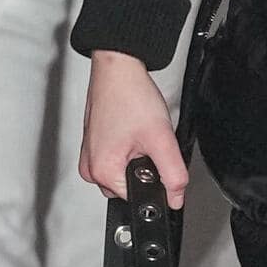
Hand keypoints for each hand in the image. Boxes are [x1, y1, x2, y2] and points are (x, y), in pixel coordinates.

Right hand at [79, 51, 188, 203]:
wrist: (118, 68)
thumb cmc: (130, 96)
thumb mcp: (160, 139)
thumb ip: (173, 175)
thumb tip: (176, 198)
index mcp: (101, 172)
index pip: (137, 198)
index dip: (155, 182)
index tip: (156, 158)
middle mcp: (90, 168)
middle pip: (129, 186)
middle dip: (144, 169)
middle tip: (147, 141)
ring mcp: (90, 156)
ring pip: (124, 172)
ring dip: (137, 158)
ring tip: (139, 132)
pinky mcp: (93, 144)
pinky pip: (116, 158)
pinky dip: (128, 149)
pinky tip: (132, 129)